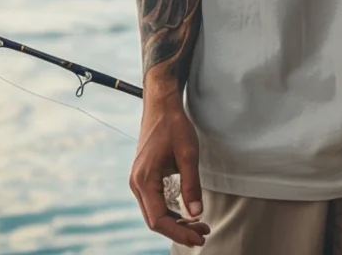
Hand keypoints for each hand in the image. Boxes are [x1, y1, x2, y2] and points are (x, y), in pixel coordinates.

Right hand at [129, 95, 210, 247]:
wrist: (161, 104)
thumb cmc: (173, 125)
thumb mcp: (188, 154)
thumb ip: (191, 185)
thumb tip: (196, 213)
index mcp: (144, 180)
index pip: (159, 219)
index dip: (179, 232)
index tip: (199, 237)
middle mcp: (137, 183)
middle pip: (155, 219)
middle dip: (179, 230)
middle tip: (204, 233)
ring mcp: (139, 180)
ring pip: (154, 212)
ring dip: (176, 221)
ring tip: (199, 224)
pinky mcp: (144, 176)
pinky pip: (155, 201)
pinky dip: (170, 210)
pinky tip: (186, 212)